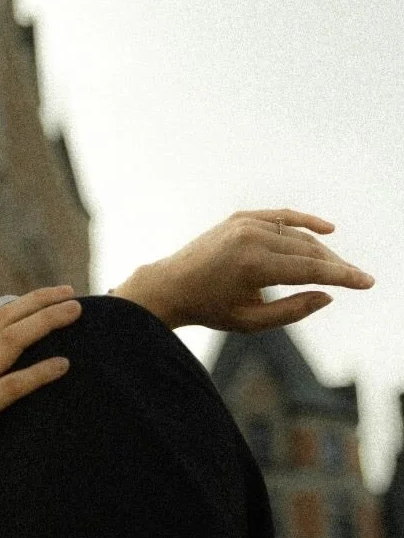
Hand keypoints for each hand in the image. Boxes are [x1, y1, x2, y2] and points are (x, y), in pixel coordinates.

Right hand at [0, 287, 80, 516]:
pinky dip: (39, 373)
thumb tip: (0, 392)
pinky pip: (11, 386)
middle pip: (2, 322)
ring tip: (74, 312)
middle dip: (38, 302)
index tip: (50, 297)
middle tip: (71, 292)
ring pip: (8, 342)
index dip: (22, 305)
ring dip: (44, 323)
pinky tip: (65, 366)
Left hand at [112, 209, 374, 331]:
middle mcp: (251, 238)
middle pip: (309, 251)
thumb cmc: (209, 309)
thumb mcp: (251, 321)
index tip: (367, 283)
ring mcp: (245, 224)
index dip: (343, 277)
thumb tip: (328, 295)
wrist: (170, 285)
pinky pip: (280, 216)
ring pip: (297, 236)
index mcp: (254, 265)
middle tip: (360, 280)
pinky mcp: (240, 218)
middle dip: (337, 267)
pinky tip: (327, 229)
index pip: (311, 270)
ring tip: (341, 269)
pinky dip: (304, 221)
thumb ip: (293, 310)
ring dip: (322, 251)